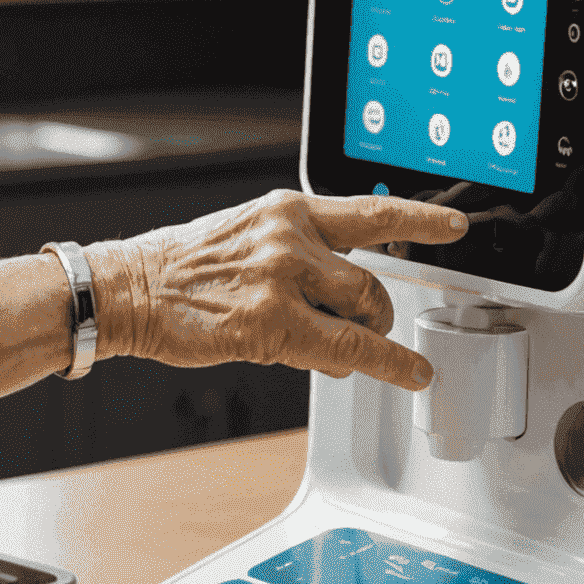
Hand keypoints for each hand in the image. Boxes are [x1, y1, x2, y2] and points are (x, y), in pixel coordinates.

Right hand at [84, 190, 466, 388]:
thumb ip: (292, 250)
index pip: (369, 209)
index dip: (420, 217)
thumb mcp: (243, 235)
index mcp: (286, 211)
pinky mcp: (274, 324)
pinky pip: (352, 348)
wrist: (128, 289)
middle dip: (378, 310)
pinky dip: (390, 364)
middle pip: (371, 277)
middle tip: (367, 327)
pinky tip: (408, 373)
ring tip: (344, 350)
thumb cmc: (176, 269)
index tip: (455, 224)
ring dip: (369, 335)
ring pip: (365, 309)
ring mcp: (284, 279)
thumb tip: (333, 290)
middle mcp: (291, 237)